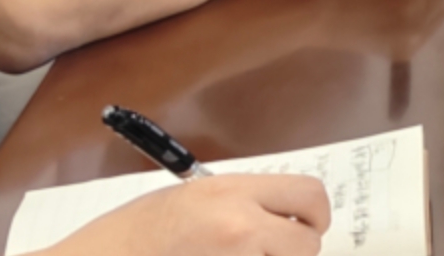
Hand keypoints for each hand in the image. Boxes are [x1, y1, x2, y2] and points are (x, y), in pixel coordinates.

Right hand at [50, 174, 329, 255]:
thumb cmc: (130, 236)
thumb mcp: (188, 198)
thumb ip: (240, 202)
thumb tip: (282, 213)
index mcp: (229, 194)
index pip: (309, 195)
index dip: (313, 214)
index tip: (304, 224)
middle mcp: (239, 228)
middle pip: (307, 243)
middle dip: (295, 251)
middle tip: (270, 252)